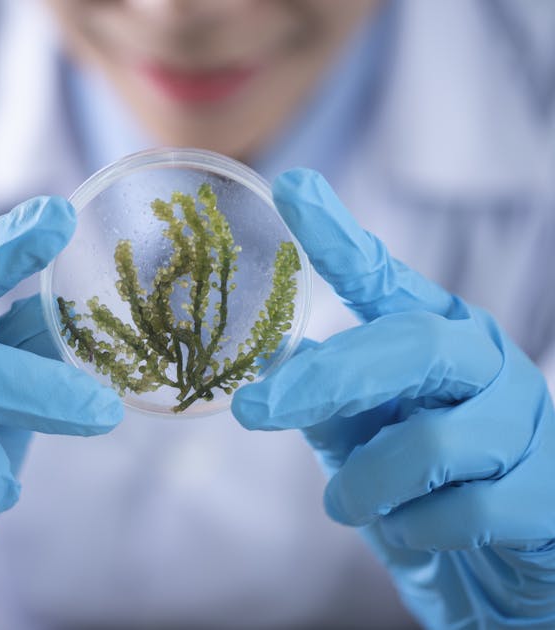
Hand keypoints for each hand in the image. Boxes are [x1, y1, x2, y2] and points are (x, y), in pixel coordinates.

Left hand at [232, 170, 554, 627]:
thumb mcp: (365, 440)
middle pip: (406, 345)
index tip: (291, 188)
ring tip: (347, 503)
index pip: (384, 278)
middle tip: (252, 410)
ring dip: (367, 484)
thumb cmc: (422, 491)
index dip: (337, 236)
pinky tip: (414, 532)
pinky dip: (415, 530)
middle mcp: (483, 363)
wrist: (497, 567)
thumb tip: (277, 361)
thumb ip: (329, 402)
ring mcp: (525, 424)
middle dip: (324, 380)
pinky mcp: (547, 494)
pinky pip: (462, 512)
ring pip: (428, 444)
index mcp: (435, 336)